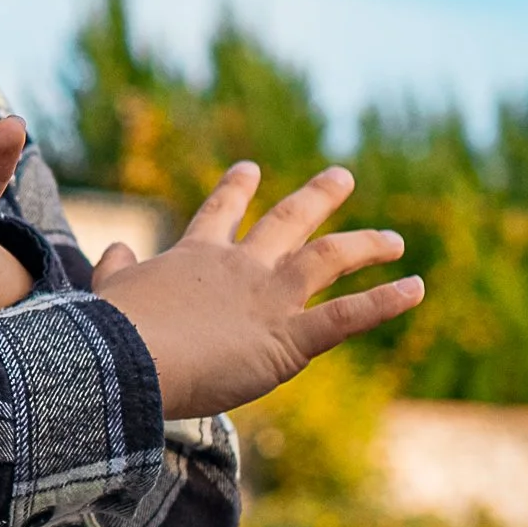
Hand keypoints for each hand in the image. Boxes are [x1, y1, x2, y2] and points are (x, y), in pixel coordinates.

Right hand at [91, 163, 423, 418]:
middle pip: (288, 221)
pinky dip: (385, 302)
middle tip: (343, 176)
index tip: (250, 168)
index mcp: (197, 258)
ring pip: (330, 259)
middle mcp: (242, 267)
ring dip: (367, 245)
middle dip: (319, 197)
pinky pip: (348, 316)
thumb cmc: (114, 331)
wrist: (127, 358)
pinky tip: (416, 289)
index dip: (236, 190)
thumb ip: (118, 270)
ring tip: (396, 241)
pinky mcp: (289, 339)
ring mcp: (270, 298)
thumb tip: (116, 248)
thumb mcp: (112, 292)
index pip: (220, 213)